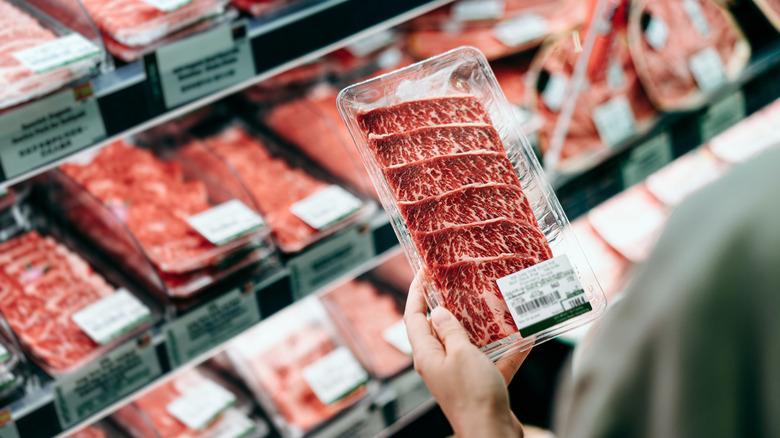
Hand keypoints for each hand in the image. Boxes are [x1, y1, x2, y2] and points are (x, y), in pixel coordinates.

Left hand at [404, 275, 530, 436]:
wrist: (492, 434)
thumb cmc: (473, 395)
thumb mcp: (460, 354)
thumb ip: (451, 331)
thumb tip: (438, 311)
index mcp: (427, 355)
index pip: (414, 317)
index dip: (416, 292)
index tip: (423, 271)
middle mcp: (439, 363)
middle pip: (439, 328)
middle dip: (449, 305)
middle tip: (460, 282)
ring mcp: (460, 375)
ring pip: (468, 344)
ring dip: (481, 327)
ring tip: (494, 303)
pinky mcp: (481, 385)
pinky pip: (493, 361)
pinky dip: (507, 351)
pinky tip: (525, 337)